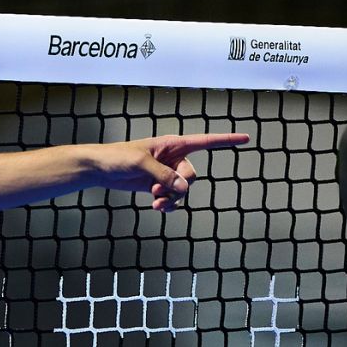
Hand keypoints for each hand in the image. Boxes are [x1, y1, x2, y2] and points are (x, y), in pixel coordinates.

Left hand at [98, 133, 250, 210]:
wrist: (101, 169)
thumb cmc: (118, 158)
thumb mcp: (141, 164)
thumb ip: (163, 175)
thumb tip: (182, 188)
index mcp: (173, 144)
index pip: (205, 142)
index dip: (226, 141)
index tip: (245, 139)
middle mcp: (174, 158)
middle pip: (192, 176)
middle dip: (179, 187)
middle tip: (157, 191)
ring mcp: (167, 173)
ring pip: (183, 190)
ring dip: (171, 199)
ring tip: (154, 201)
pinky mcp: (159, 186)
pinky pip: (173, 198)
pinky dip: (168, 204)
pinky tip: (157, 207)